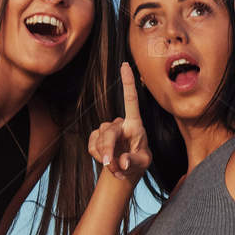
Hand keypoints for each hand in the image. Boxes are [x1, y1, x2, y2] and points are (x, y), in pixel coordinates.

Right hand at [90, 62, 151, 182]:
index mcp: (135, 124)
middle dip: (108, 149)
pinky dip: (98, 155)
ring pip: (100, 140)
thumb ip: (133, 162)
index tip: (124, 64)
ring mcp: (106, 129)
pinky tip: (106, 161)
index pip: (131, 100)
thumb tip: (122, 161)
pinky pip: (91, 145)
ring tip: (116, 167)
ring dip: (106, 156)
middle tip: (111, 166)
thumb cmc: (138, 162)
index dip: (128, 82)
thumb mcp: (142, 163)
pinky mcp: (96, 137)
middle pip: (109, 131)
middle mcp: (120, 123)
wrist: (125, 170)